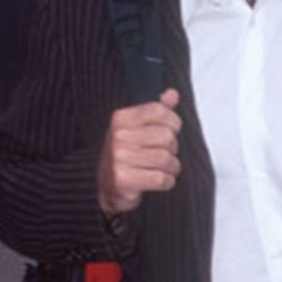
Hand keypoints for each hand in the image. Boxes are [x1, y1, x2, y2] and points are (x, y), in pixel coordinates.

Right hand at [98, 88, 181, 214]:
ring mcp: (119, 158)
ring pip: (166, 159)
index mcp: (122, 119)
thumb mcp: (138, 129)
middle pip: (167, 136)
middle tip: (166, 154)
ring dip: (173, 167)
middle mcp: (118, 136)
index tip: (172, 131)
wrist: (108, 187)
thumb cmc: (127, 155)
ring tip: (165, 168)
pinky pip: (161, 179)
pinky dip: (168, 181)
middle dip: (173, 148)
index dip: (173, 122)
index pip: (159, 110)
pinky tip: (162, 180)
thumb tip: (172, 93)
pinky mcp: (123, 180)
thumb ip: (157, 111)